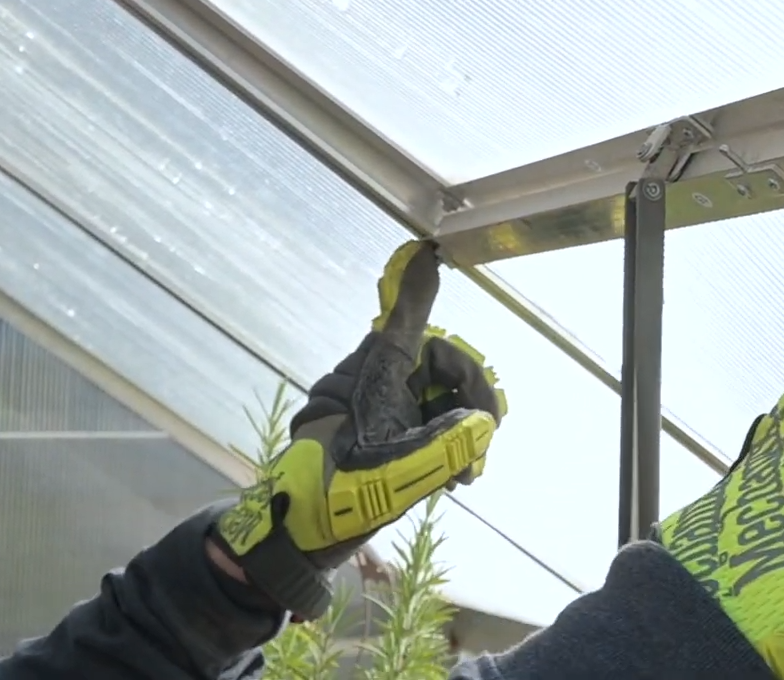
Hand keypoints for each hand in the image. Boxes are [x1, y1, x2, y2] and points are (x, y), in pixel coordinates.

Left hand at [212, 240, 505, 618]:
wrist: (297, 535)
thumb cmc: (336, 495)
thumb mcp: (398, 471)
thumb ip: (448, 443)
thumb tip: (481, 424)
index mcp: (375, 377)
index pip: (405, 320)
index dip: (416, 286)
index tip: (425, 250)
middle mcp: (377, 381)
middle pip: (441, 365)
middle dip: (472, 398)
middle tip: (485, 438)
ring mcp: (378, 407)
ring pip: (437, 396)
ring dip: (461, 428)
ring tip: (465, 472)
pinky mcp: (380, 432)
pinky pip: (425, 420)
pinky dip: (445, 442)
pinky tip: (454, 476)